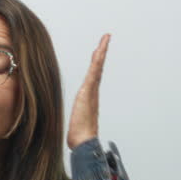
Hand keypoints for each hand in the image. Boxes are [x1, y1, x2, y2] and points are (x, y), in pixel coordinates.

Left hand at [67, 33, 109, 150]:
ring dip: (101, 52)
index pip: (94, 74)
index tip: (99, 50)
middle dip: (102, 52)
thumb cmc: (79, 134)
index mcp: (89, 96)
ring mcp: (91, 92)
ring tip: (104, 39)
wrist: (83, 141)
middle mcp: (92, 92)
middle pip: (98, 68)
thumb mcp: (75, 121)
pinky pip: (93, 74)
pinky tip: (98, 52)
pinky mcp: (88, 93)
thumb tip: (74, 124)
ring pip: (97, 68)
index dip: (97, 62)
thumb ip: (77, 118)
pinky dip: (97, 62)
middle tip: (106, 37)